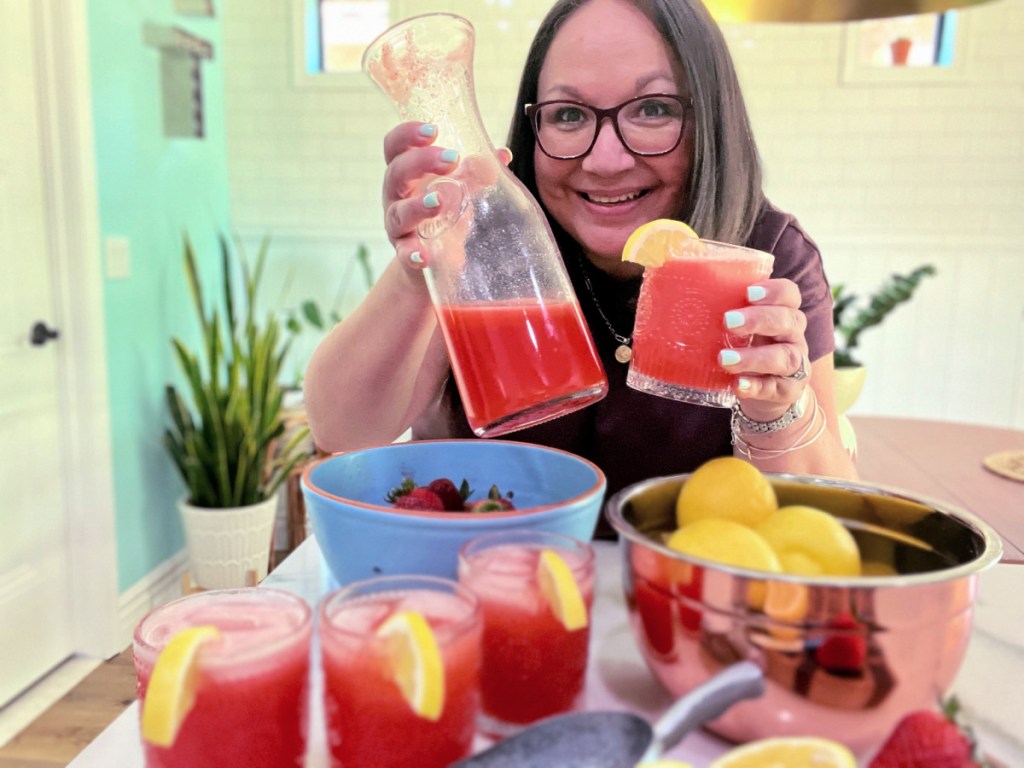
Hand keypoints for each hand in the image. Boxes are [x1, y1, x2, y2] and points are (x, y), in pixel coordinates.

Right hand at [381, 122, 511, 269]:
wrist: (434, 260)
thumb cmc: (442, 214)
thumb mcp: (458, 190)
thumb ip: (475, 173)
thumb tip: (501, 154)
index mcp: (407, 175)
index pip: (395, 148)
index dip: (408, 135)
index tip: (433, 130)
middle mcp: (396, 197)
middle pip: (396, 174)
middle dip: (420, 162)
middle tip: (451, 158)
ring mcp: (398, 226)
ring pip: (399, 213)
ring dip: (418, 206)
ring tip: (439, 201)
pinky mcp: (405, 253)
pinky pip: (404, 253)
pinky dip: (412, 254)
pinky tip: (424, 256)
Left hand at [718, 278, 809, 420]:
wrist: (765, 394)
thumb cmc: (745, 349)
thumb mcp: (737, 328)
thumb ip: (715, 308)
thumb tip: (666, 278)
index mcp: (783, 313)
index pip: (789, 294)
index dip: (774, 291)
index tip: (748, 293)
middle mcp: (793, 337)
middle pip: (790, 321)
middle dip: (760, 319)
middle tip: (728, 321)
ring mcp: (795, 365)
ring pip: (785, 357)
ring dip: (754, 357)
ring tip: (724, 359)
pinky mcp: (787, 391)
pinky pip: (777, 388)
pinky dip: (757, 387)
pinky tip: (737, 385)